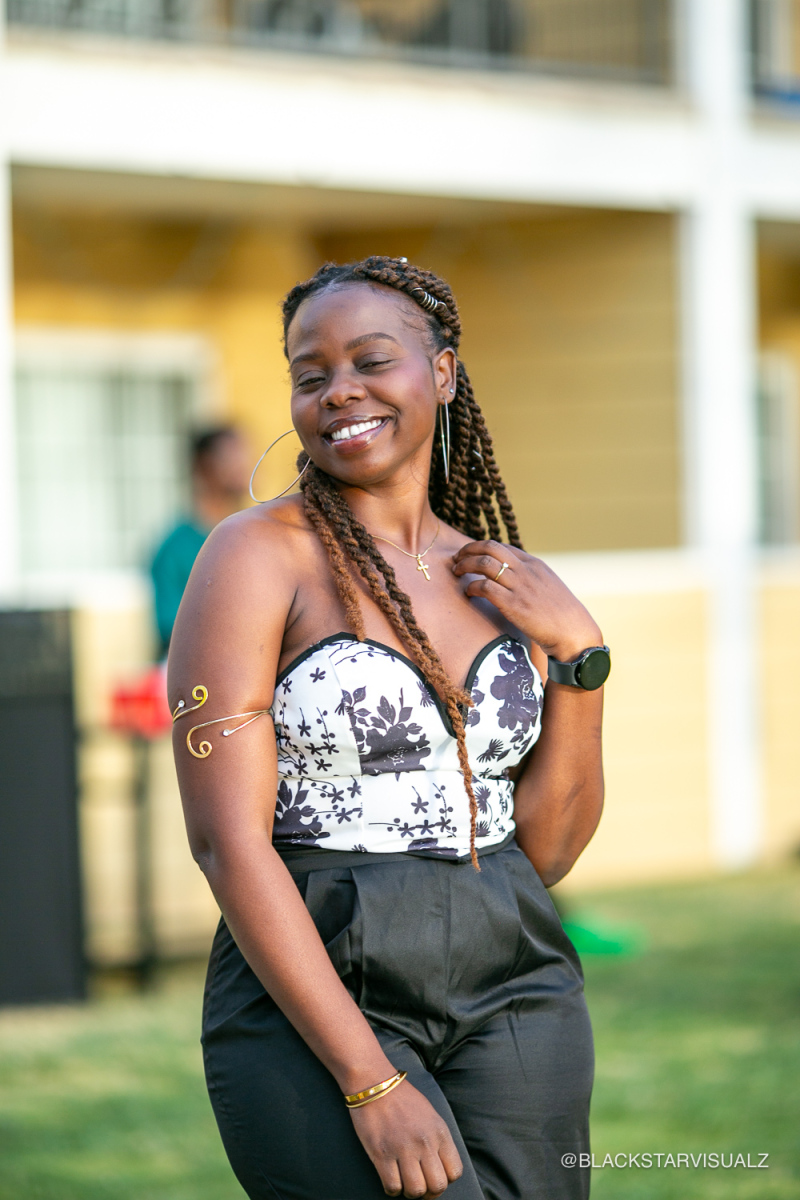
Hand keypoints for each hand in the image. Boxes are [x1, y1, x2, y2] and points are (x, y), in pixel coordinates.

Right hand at [349, 1079, 462, 1197]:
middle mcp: (424, 1142)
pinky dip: (392, 1190)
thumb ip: (438, 1139)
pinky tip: (391, 1180)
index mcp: (439, 1132)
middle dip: (430, 1193)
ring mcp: (403, 1149)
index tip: (435, 1178)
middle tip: (421, 1188)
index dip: (446, 1180)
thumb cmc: (403, 1098)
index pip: (455, 1171)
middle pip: (437, 1186)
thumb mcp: (431, 1114)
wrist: (375, 1084)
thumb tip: (441, 1166)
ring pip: (415, 1190)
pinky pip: (392, 1186)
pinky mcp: (381, 1153)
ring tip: (405, 1184)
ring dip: (410, 1192)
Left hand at [452, 540, 601, 661]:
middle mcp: (525, 570)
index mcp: (534, 564)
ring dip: (465, 565)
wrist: (573, 632)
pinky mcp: (513, 604)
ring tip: (456, 572)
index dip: (481, 547)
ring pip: (484, 563)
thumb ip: (530, 579)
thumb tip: (513, 579)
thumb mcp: (548, 587)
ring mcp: (519, 586)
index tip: (469, 554)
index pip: (502, 546)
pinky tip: (467, 593)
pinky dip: (471, 587)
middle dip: (468, 549)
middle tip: (456, 558)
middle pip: (490, 547)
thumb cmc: (561, 615)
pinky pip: (485, 587)